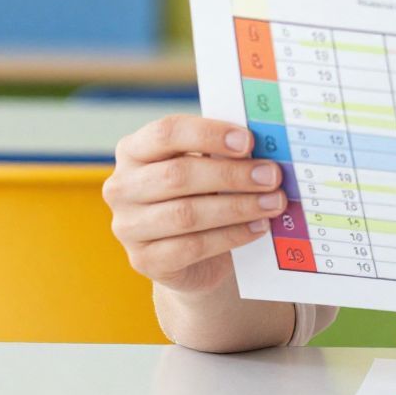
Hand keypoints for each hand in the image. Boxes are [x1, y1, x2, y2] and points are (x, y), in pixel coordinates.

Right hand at [102, 116, 286, 294]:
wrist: (195, 256)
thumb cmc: (205, 196)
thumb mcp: (210, 167)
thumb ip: (226, 154)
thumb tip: (265, 150)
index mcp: (134, 151)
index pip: (165, 133)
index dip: (208, 134)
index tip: (248, 141)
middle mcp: (122, 187)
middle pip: (178, 175)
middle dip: (232, 175)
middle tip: (272, 176)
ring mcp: (128, 227)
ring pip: (186, 214)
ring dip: (238, 207)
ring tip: (273, 203)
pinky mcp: (144, 260)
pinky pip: (192, 247)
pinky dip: (231, 236)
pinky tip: (258, 227)